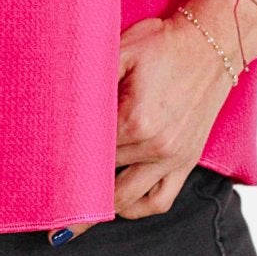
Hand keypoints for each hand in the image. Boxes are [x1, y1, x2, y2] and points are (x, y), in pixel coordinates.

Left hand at [45, 11, 229, 245]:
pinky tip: (118, 204)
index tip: (43, 177)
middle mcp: (155, 146)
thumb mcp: (122, 50)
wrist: (214, 44)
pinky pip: (160, 201)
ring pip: (127, 200)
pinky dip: (137, 207)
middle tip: (50, 198)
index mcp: (134, 120)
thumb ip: (92, 77)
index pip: (87, 153)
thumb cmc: (165, 43)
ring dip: (101, 205)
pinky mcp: (187, 161)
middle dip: (76, 186)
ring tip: (76, 212)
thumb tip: (59, 98)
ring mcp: (173, 158)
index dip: (63, 163)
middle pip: (102, 179)